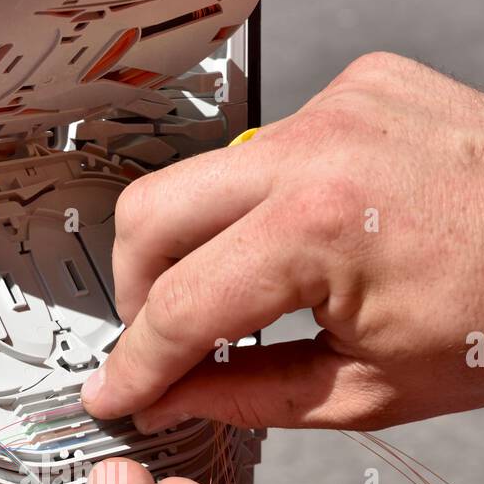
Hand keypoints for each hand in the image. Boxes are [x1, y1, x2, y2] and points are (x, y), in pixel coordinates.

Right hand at [81, 53, 483, 430]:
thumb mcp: (370, 390)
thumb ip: (248, 395)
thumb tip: (170, 398)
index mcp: (318, 228)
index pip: (181, 306)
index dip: (136, 366)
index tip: (113, 396)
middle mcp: (314, 145)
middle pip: (150, 213)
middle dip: (138, 292)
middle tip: (163, 347)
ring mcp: (337, 103)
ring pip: (201, 175)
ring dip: (198, 246)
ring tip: (238, 303)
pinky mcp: (359, 85)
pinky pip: (267, 148)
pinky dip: (261, 203)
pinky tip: (302, 243)